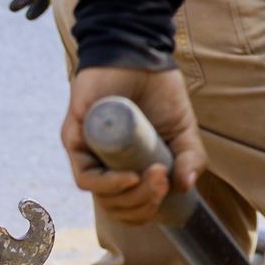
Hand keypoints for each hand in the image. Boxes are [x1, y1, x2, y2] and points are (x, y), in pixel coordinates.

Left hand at [60, 67, 206, 224]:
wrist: (139, 53)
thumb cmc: (159, 92)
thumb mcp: (184, 130)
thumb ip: (190, 158)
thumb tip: (185, 187)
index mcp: (126, 168)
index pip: (128, 208)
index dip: (147, 211)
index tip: (169, 194)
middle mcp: (104, 165)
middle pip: (116, 207)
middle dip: (145, 204)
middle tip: (164, 181)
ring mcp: (88, 154)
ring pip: (102, 196)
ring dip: (133, 195)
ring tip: (155, 176)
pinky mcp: (74, 138)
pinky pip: (85, 176)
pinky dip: (108, 184)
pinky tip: (130, 177)